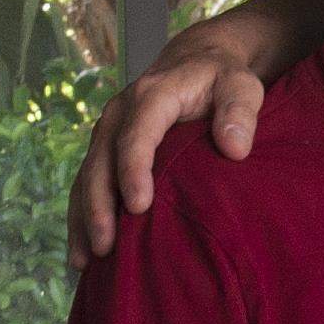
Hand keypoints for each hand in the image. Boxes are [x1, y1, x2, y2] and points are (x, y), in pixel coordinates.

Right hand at [71, 39, 269, 268]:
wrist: (196, 62)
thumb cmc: (222, 78)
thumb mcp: (242, 85)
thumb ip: (240, 110)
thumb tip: (235, 147)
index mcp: (152, 96)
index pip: (137, 134)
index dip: (133, 170)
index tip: (138, 206)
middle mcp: (120, 112)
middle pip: (101, 161)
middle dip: (99, 205)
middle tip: (106, 246)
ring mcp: (108, 131)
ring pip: (87, 177)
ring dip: (83, 218)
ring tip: (86, 261)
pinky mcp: (105, 148)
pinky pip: (86, 184)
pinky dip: (81, 217)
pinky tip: (82, 253)